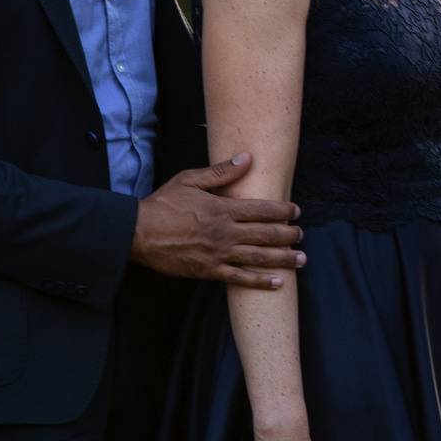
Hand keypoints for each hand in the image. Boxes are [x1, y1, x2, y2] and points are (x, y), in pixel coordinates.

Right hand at [134, 154, 302, 287]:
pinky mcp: (209, 271)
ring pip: (259, 258)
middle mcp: (225, 232)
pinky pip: (240, 279)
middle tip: (302, 234)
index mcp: (222, 208)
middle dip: (289, 234)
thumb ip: (221, 172)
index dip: (284, 211)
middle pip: (266, 234)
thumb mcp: (190, 180)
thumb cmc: (163, 204)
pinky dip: (261, 282)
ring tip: (301, 259)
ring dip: (283, 258)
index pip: (262, 209)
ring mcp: (218, 254)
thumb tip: (247, 157)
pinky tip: (278, 282)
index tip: (297, 211)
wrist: (138, 232)